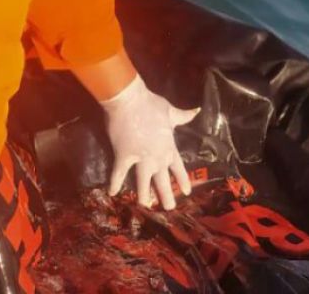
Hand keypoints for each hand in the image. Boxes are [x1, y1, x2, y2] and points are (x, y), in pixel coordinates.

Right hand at [100, 74, 199, 208]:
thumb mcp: (170, 111)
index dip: (182, 180)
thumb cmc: (151, 104)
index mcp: (169, 147)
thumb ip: (183, 116)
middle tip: (169, 208)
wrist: (130, 100)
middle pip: (163, 181)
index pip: (178, 168)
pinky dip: (115, 183)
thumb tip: (197, 110)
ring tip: (146, 207)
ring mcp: (141, 159)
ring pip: (143, 183)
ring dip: (144, 196)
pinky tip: (112, 193)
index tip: (187, 192)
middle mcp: (157, 157)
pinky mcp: (124, 156)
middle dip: (167, 196)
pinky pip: (119, 174)